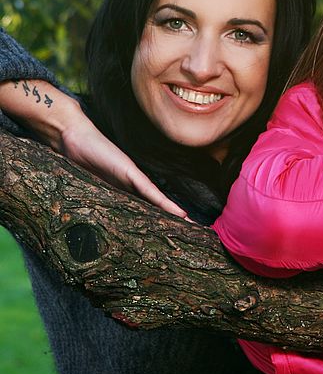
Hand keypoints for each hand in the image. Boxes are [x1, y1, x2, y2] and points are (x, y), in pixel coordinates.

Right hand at [1, 79, 187, 218]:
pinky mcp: (129, 171)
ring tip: (192, 225)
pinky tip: (178, 213)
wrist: (74, 137)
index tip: (176, 236)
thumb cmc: (80, 162)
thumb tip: (99, 228)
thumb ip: (99, 202)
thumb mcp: (90, 188)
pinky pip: (149, 190)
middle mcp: (133, 187)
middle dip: (174, 221)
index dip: (160, 223)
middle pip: (157, 207)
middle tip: (195, 234)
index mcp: (125, 192)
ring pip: (158, 201)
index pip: (147, 210)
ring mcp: (133, 179)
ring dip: (174, 214)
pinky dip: (163, 202)